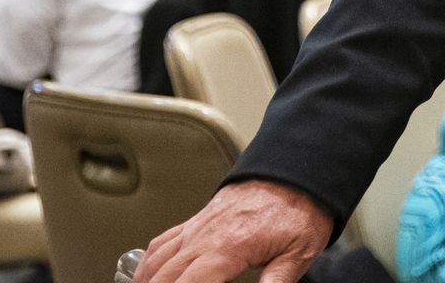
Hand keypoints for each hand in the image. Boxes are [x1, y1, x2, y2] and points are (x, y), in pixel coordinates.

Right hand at [135, 180, 334, 282]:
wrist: (291, 173)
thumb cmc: (297, 208)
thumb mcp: (298, 251)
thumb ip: (278, 280)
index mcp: (229, 248)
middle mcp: (206, 237)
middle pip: (166, 276)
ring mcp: (197, 228)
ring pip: (157, 261)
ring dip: (148, 280)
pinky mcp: (196, 222)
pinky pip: (162, 242)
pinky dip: (148, 262)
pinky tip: (146, 275)